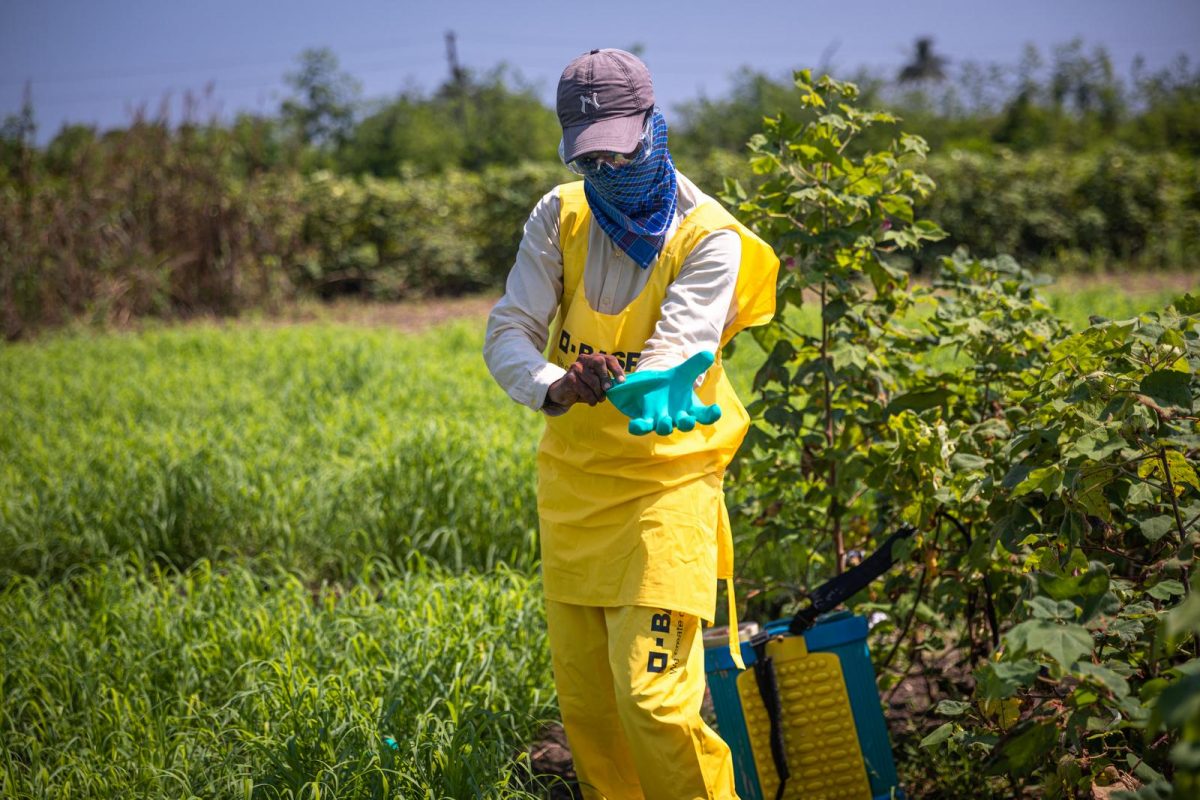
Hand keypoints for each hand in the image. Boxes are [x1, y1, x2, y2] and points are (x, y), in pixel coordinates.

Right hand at [546, 353, 625, 408]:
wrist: (563, 393)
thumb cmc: (585, 387)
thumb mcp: (598, 382)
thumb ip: (607, 380)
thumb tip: (620, 385)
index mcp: (594, 358)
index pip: (609, 359)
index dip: (617, 370)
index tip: (622, 382)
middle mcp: (585, 359)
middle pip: (599, 362)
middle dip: (606, 377)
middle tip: (608, 389)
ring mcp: (576, 367)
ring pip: (593, 380)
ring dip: (598, 393)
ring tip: (599, 399)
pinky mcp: (569, 378)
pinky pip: (585, 390)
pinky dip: (591, 398)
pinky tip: (592, 402)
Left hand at [605, 351, 721, 435]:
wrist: (651, 388)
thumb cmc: (672, 383)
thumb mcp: (683, 372)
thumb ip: (695, 365)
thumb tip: (709, 354)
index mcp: (690, 408)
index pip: (705, 415)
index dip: (711, 415)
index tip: (716, 409)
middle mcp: (677, 417)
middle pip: (685, 424)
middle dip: (687, 423)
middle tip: (688, 420)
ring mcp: (661, 421)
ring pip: (664, 428)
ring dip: (665, 426)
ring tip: (665, 421)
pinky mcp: (644, 420)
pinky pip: (641, 428)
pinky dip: (638, 427)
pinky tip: (634, 425)